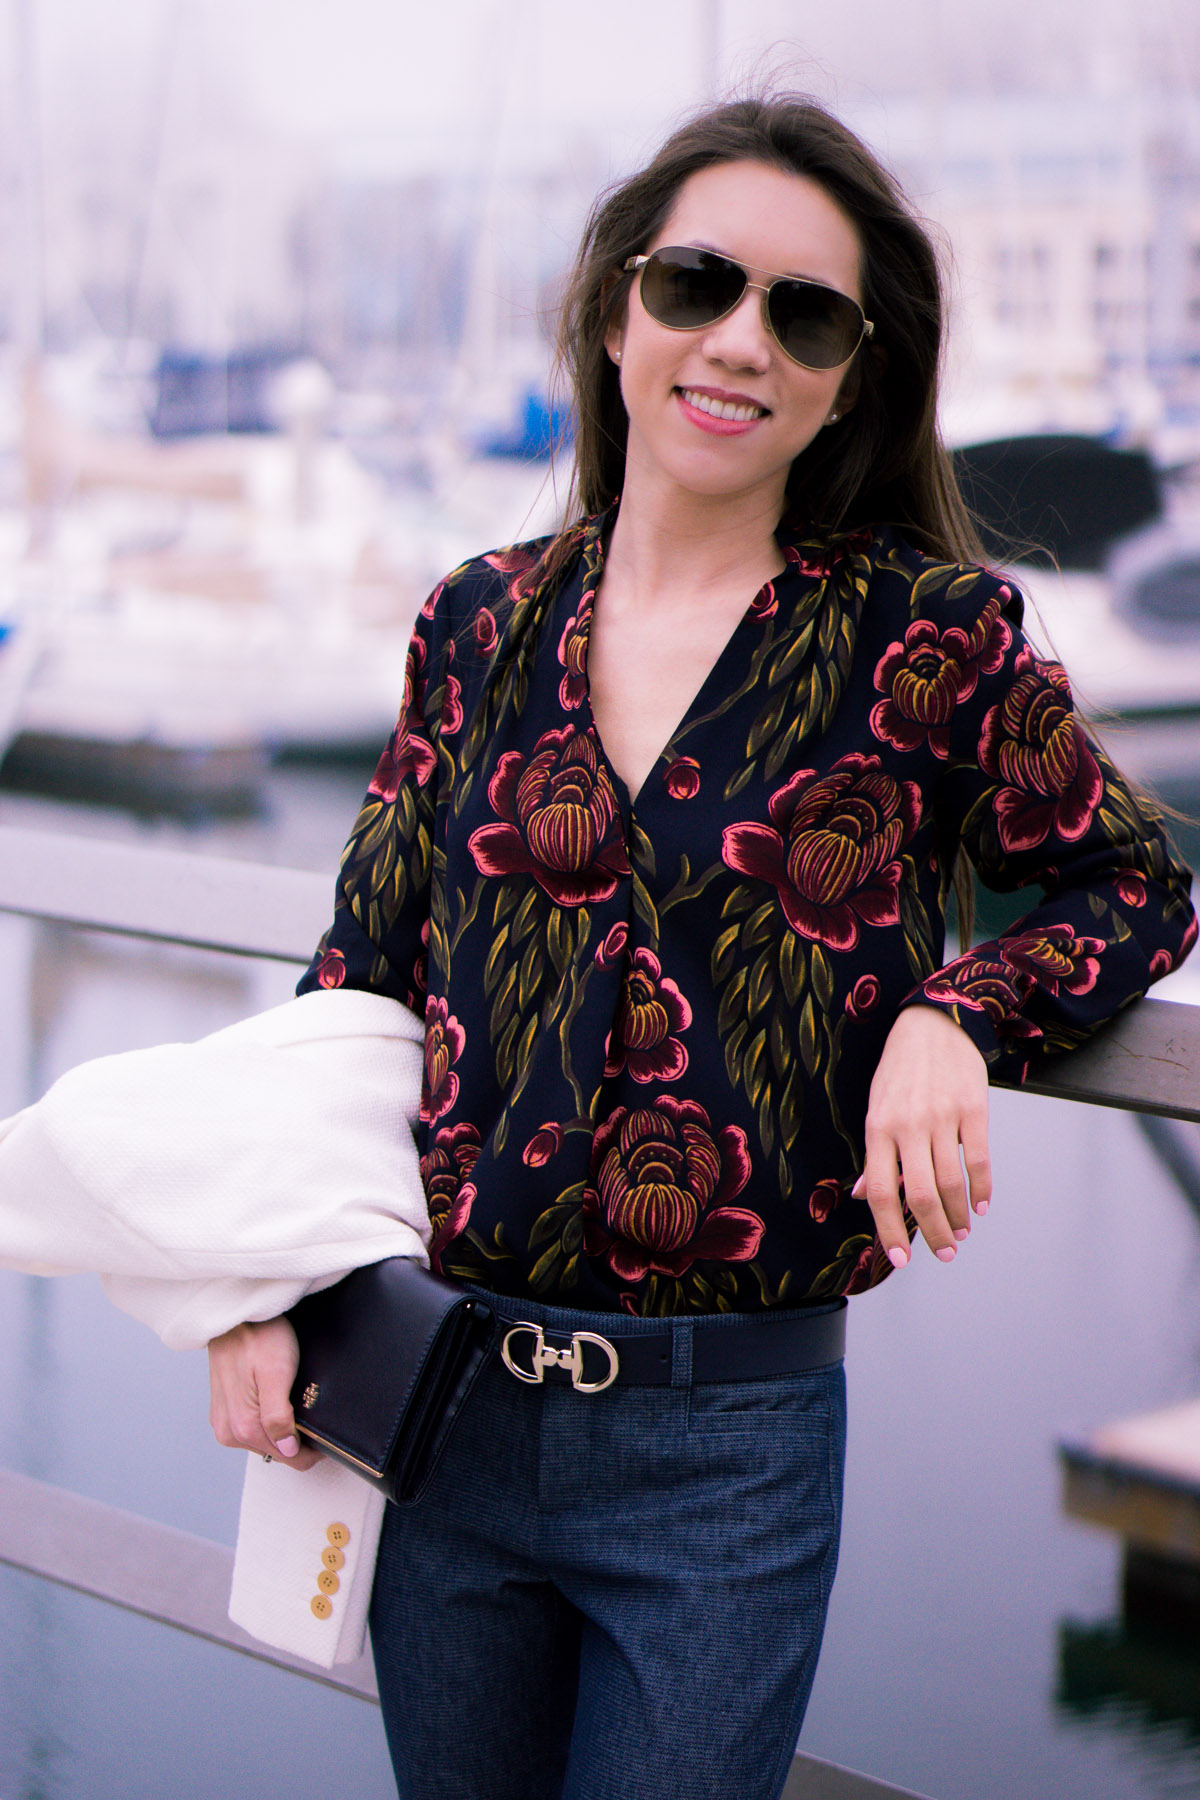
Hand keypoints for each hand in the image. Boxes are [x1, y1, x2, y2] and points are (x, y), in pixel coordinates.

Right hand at [208, 1316, 321, 1469]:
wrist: (235, 1314)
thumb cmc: (259, 1336)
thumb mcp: (276, 1374)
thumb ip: (278, 1416)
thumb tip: (288, 1451)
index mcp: (242, 1427)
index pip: (289, 1458)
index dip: (313, 1449)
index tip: (328, 1435)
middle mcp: (229, 1431)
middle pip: (277, 1452)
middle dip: (298, 1439)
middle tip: (314, 1412)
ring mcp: (225, 1422)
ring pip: (266, 1440)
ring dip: (284, 1429)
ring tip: (296, 1402)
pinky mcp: (225, 1410)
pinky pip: (254, 1426)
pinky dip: (270, 1419)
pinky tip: (279, 1399)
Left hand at [854, 1003, 990, 1268]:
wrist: (933, 1022)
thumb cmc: (899, 1068)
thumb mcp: (875, 1106)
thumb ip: (875, 1154)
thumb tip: (864, 1195)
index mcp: (878, 1127)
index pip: (881, 1192)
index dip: (889, 1230)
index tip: (900, 1259)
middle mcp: (908, 1125)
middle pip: (920, 1195)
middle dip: (932, 1233)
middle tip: (944, 1254)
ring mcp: (941, 1117)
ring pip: (951, 1183)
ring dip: (957, 1216)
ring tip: (961, 1234)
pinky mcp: (973, 1109)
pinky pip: (978, 1159)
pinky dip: (981, 1189)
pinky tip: (980, 1206)